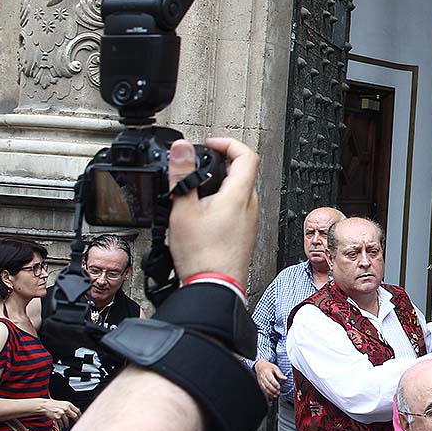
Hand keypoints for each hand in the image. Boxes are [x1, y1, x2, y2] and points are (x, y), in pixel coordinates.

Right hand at [36, 398, 79, 423]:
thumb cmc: (55, 404)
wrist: (45, 405)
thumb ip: (70, 408)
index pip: (77, 410)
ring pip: (67, 421)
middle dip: (76, 420)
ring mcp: (61, 413)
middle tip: (75, 423)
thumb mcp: (64, 404)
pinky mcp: (57, 417)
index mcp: (69, 404)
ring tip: (66, 426)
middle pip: (74, 416)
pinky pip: (61, 423)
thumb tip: (76, 413)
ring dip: (67, 424)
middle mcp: (66, 408)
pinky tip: (62, 425)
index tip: (80, 418)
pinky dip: (62, 425)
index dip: (80, 415)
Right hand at [167, 137, 259, 281]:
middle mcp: (250, 206)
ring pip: (239, 190)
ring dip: (220, 182)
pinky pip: (237, 207)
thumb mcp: (183, 210)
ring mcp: (249, 220)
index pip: (246, 155)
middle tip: (200, 163)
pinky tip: (203, 212)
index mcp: (239, 195)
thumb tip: (182, 148)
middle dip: (221, 162)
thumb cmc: (202, 255)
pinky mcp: (244, 232)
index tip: (210, 144)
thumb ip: (182, 176)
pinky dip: (222, 200)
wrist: (215, 286)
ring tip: (197, 188)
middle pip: (243, 171)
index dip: (228, 143)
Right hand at [253, 359, 285, 399]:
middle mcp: (263, 377)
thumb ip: (280, 374)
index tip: (279, 387)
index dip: (275, 384)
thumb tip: (285, 378)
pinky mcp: (260, 385)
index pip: (271, 379)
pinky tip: (271, 397)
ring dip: (270, 393)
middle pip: (267, 385)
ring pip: (265, 388)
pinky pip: (263, 390)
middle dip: (273, 390)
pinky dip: (267, 394)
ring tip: (275, 396)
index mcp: (267, 372)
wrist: (260, 366)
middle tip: (278, 393)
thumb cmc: (268, 367)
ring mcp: (261, 381)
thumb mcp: (275, 368)